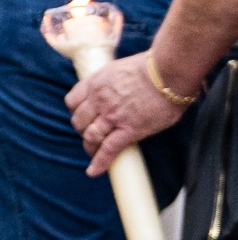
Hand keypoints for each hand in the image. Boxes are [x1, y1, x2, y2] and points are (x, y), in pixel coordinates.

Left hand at [71, 52, 188, 174]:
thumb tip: (116, 90)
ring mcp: (112, 116)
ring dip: (90, 146)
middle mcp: (98, 100)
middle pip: (79, 121)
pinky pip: (109, 149)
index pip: (72, 101)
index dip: (76, 111)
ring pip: (90, 136)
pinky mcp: (128, 130)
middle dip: (82, 130)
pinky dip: (100, 162)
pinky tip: (95, 171)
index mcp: (95, 84)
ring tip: (93, 153)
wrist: (167, 73)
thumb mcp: (119, 69)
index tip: (82, 116)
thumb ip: (111, 82)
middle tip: (91, 135)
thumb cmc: (151, 68)